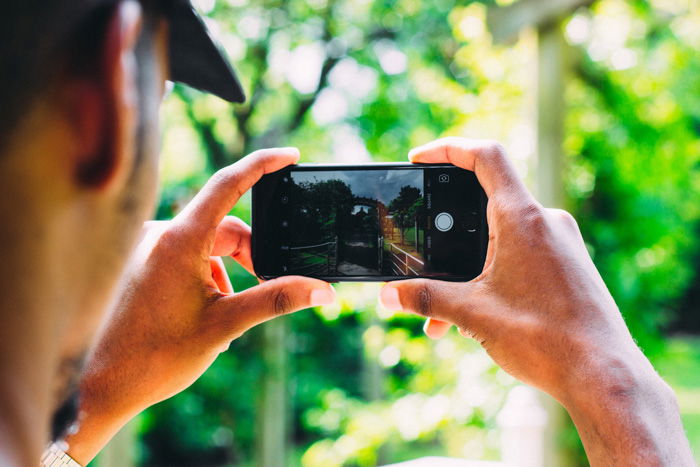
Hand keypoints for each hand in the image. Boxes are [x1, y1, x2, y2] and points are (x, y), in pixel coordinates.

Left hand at [64, 148, 335, 463]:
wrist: (102, 387)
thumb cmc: (158, 357)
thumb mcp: (226, 324)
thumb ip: (278, 299)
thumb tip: (324, 291)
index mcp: (179, 240)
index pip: (229, 184)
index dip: (263, 165)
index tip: (291, 156)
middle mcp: (158, 235)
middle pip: (225, 227)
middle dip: (251, 256)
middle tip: (266, 287)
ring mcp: (145, 248)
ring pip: (205, 244)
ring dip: (227, 271)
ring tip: (227, 314)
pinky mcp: (138, 263)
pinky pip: (184, 255)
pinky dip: (204, 275)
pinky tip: (203, 311)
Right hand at [380, 138, 691, 465]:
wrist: (602, 375)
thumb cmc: (545, 339)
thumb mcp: (473, 314)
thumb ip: (426, 298)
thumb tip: (388, 295)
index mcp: (522, 219)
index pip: (485, 156)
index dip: (447, 148)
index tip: (418, 159)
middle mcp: (546, 222)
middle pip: (486, 201)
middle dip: (448, 230)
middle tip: (422, 251)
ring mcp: (561, 243)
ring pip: (501, 237)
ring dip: (468, 266)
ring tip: (444, 313)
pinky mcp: (568, 265)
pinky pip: (521, 255)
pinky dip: (491, 275)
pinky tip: (473, 318)